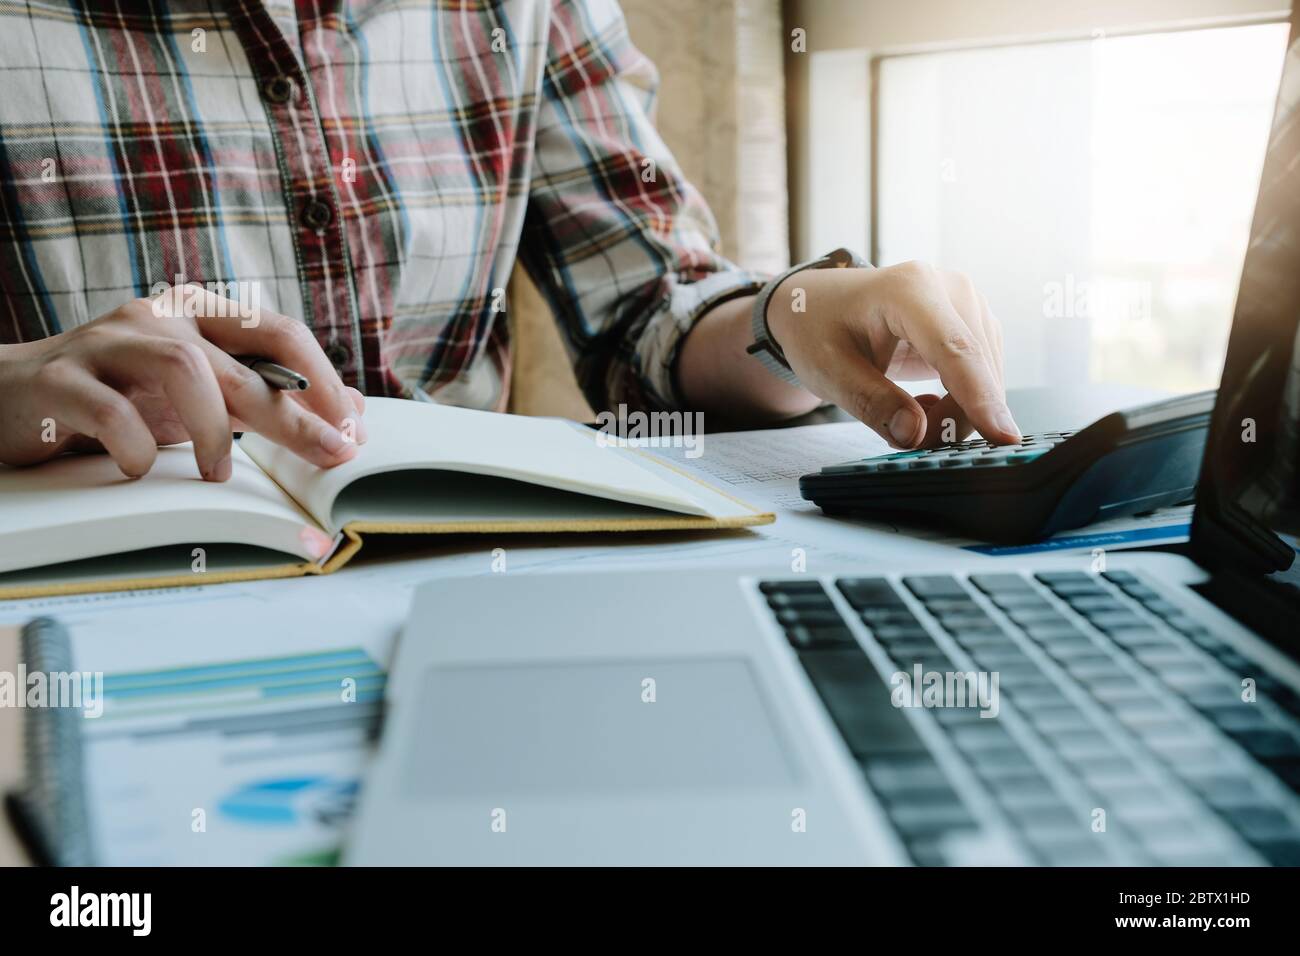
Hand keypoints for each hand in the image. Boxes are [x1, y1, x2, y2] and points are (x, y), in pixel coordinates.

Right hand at [0, 284, 366, 479]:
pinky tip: (143, 470)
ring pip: (182, 367)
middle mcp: (155, 317)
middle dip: (295, 415)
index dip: (322, 379)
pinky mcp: (56, 379)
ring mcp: (104, 343)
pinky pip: (110, 410)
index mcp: (196, 315)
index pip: (277, 332)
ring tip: (219, 474)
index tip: (353, 428)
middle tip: (331, 455)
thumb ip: (262, 397)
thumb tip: (350, 415)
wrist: (7, 399)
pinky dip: (138, 448)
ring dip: (214, 430)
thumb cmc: (118, 397)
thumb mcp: (198, 397)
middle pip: (242, 360)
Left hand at [766, 261, 1019, 447]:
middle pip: (976, 370)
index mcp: (909, 290)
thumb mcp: (830, 371)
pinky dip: (959, 401)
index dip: (980, 396)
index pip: (955, 350)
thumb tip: (914, 436)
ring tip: (905, 414)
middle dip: (952, 419)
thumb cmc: (819, 328)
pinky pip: (983, 375)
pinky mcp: (975, 323)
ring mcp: (969, 304)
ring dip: (955, 413)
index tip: (1003, 438)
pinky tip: (922, 402)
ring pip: (986, 378)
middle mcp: (950, 288)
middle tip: (909, 441)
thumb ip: (873, 404)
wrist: (820, 304)